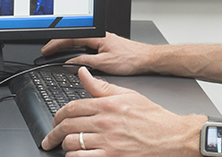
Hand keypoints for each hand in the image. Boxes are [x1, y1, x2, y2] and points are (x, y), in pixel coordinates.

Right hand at [41, 32, 156, 75]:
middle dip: (59, 44)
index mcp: (97, 36)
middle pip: (73, 37)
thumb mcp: (105, 64)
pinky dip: (77, 49)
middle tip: (48, 51)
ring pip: (80, 41)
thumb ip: (86, 62)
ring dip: (68, 46)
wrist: (147, 59)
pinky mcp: (107, 45)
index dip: (56, 44)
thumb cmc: (131, 59)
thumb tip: (71, 62)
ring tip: (57, 52)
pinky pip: (87, 45)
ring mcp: (103, 40)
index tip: (47, 50)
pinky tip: (75, 55)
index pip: (71, 38)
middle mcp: (99, 36)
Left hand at [41, 67, 201, 155]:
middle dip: (54, 132)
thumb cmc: (152, 118)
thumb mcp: (127, 95)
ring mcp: (107, 141)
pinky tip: (74, 156)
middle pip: (68, 126)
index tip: (55, 120)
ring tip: (64, 146)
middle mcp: (105, 122)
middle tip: (50, 137)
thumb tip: (83, 73)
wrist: (171, 137)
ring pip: (72, 143)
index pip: (72, 107)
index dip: (58, 115)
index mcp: (107, 105)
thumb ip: (101, 87)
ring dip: (64, 145)